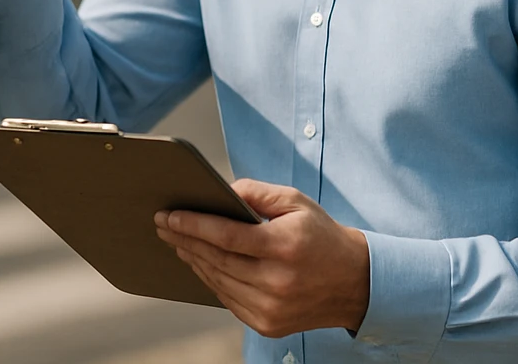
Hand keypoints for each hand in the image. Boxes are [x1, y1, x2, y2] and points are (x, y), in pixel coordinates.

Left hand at [155, 179, 370, 337]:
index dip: (193, 225)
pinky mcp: (268, 325)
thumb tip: (220, 192)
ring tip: (177, 242)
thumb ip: (257, 193)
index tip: (168, 215)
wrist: (354, 283)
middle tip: (163, 225)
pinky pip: (228, 300)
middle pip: (216, 260)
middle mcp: (277, 282)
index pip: (227, 236)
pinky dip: (211, 280)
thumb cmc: (321, 237)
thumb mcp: (296, 202)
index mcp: (284, 247)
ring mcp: (271, 308)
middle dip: (184, 240)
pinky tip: (200, 263)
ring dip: (193, 260)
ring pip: (218, 281)